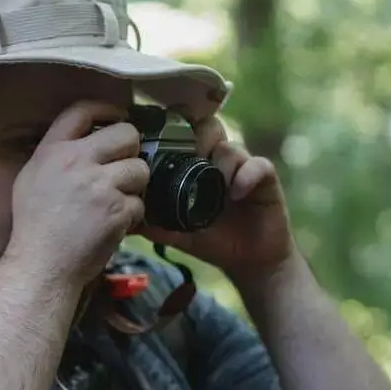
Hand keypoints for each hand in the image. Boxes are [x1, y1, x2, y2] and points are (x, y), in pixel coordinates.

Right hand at [5, 101, 150, 289]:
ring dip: (134, 186)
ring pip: (140, 169)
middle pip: (126, 134)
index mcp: (53, 151)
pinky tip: (115, 226)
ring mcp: (100, 185)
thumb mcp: (31, 180)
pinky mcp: (117, 210)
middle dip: (131, 150)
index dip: (107, 109)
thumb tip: (85, 143)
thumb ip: (55, 156)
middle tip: (124, 167)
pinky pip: (140, 204)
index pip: (82, 110)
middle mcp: (77, 161)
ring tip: (118, 202)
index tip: (117, 116)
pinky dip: (132, 217)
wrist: (41, 266)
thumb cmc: (33, 228)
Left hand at [137, 115, 296, 288]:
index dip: (174, 134)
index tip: (162, 148)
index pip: (185, 134)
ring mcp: (243, 168)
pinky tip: (236, 195)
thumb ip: (154, 224)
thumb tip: (126, 220)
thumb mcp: (177, 232)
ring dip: (220, 162)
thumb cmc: (212, 240)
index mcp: (196, 167)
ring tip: (216, 185)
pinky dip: (245, 176)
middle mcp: (219, 161)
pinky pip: (257, 166)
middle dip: (197, 139)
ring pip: (230, 146)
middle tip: (189, 161)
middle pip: (208, 128)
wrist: (248, 261)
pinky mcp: (265, 179)